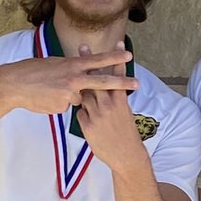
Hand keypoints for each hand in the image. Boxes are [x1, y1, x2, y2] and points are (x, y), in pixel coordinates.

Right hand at [5, 47, 137, 114]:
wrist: (14, 84)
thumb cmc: (32, 72)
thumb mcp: (55, 65)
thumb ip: (71, 70)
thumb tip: (80, 76)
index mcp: (72, 65)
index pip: (97, 61)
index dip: (114, 57)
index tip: (128, 54)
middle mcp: (74, 78)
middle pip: (102, 81)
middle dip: (121, 82)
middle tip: (138, 83)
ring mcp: (69, 93)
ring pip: (79, 99)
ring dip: (69, 96)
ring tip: (51, 90)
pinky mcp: (62, 106)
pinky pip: (66, 107)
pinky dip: (59, 104)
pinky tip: (46, 99)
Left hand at [75, 42, 144, 170]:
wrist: (126, 156)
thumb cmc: (128, 137)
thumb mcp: (125, 115)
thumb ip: (114, 103)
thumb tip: (106, 94)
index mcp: (120, 101)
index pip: (116, 75)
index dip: (116, 59)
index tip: (118, 45)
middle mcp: (108, 105)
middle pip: (95, 78)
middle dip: (90, 61)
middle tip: (83, 46)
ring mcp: (96, 114)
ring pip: (85, 95)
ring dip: (80, 85)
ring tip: (71, 73)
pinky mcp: (87, 125)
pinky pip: (80, 113)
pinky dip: (81, 112)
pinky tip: (80, 114)